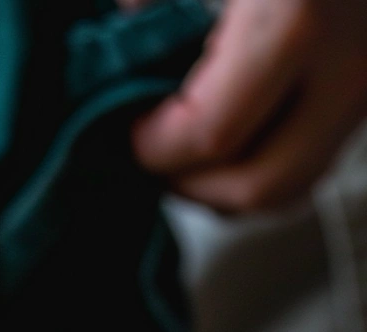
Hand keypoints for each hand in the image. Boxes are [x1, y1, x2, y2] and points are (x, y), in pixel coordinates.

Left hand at [126, 0, 366, 211]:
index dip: (153, 146)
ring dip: (229, 179)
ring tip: (184, 143)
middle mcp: (353, 57)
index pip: (210, 132)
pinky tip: (233, 122)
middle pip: (260, 184)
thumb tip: (118, 47)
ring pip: (296, 179)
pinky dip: (268, 151)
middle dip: (191, 184)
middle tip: (150, 150)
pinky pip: (320, 146)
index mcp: (296, 14)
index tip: (121, 125)